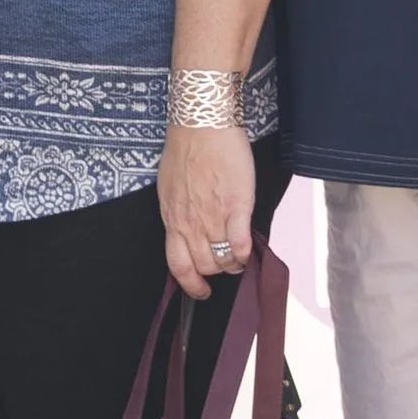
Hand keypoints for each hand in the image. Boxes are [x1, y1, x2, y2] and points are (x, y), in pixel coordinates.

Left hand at [158, 123, 253, 300]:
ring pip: (223, 261)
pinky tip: (247, 250)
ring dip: (232, 265)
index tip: (200, 291)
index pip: (178, 266)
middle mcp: (191, 224)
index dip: (190, 285)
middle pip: (204, 266)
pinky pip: (240, 244)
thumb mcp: (170, 188)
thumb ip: (178, 212)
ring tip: (238, 258)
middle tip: (224, 266)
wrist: (202, 127)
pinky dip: (245, 254)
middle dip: (216, 272)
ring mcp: (213, 217)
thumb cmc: (185, 150)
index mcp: (172, 219)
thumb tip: (186, 229)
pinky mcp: (237, 207)